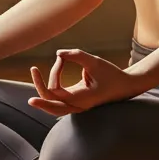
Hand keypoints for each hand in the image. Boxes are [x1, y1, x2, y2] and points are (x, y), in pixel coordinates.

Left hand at [27, 48, 142, 115]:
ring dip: (44, 89)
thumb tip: (58, 53)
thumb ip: (76, 55)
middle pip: (50, 105)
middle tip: (33, 69)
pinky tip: (55, 70)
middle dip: (39, 89)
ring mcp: (76, 105)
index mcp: (80, 100)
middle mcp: (76, 106)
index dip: (49, 76)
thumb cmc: (111, 75)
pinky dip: (53, 86)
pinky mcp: (77, 101)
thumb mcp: (95, 62)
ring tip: (36, 73)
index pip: (53, 94)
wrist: (125, 86)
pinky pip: (59, 99)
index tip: (60, 58)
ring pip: (53, 105)